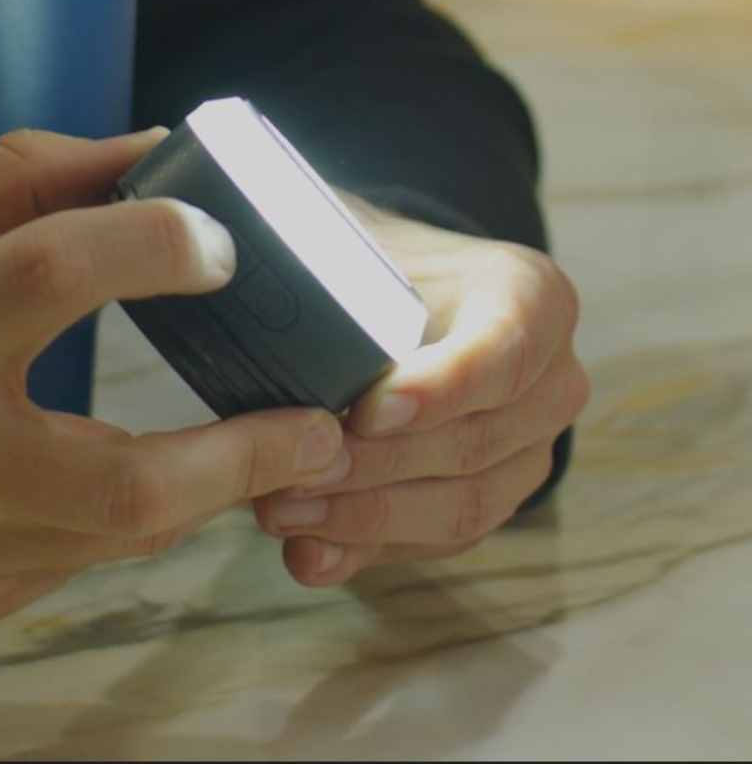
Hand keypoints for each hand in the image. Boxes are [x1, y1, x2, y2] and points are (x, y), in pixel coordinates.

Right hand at [0, 128, 341, 632]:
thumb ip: (29, 189)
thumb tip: (153, 154)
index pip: (51, 272)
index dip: (153, 244)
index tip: (223, 243)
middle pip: (129, 484)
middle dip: (247, 457)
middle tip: (323, 426)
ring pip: (117, 536)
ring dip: (192, 487)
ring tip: (246, 444)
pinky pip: (72, 562)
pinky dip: (115, 518)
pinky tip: (118, 480)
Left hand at [253, 201, 587, 585]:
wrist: (393, 300)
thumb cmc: (366, 261)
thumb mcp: (349, 236)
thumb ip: (317, 250)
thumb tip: (236, 265)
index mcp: (530, 297)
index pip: (504, 349)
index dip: (440, 390)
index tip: (364, 412)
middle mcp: (551, 378)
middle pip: (475, 441)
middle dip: (376, 468)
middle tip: (292, 474)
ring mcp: (529, 446)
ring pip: (464, 506)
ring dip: (366, 518)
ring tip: (281, 511)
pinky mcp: (491, 496)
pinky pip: (439, 540)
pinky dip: (370, 548)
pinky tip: (308, 551)